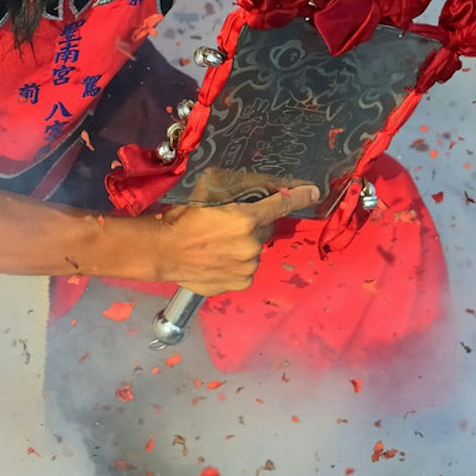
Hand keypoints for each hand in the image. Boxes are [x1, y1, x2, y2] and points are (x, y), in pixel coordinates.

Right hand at [152, 186, 321, 295]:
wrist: (163, 251)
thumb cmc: (181, 219)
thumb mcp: (206, 195)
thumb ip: (234, 195)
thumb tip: (256, 194)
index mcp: (245, 219)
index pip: (280, 205)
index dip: (298, 196)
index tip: (313, 192)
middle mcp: (252, 244)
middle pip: (264, 229)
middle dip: (253, 225)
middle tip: (228, 225)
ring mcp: (248, 267)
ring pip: (254, 250)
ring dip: (243, 246)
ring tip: (217, 245)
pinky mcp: (241, 283)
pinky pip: (246, 269)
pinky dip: (236, 264)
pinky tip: (217, 260)